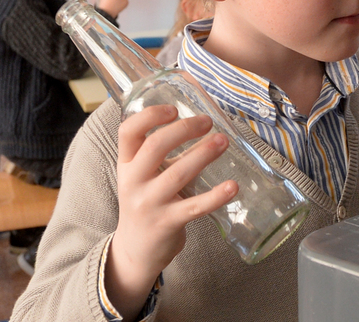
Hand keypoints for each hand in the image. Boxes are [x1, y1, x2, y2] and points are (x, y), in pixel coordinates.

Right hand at [105, 105, 236, 314]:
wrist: (136, 250)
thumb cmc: (146, 203)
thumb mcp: (142, 175)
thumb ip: (161, 153)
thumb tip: (199, 123)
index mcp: (126, 164)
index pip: (127, 132)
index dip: (149, 116)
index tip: (173, 109)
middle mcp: (132, 182)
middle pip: (155, 147)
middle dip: (184, 130)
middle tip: (208, 122)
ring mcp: (148, 203)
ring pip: (178, 173)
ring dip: (204, 154)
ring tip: (223, 141)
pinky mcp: (167, 223)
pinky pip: (195, 207)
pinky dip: (216, 196)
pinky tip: (232, 186)